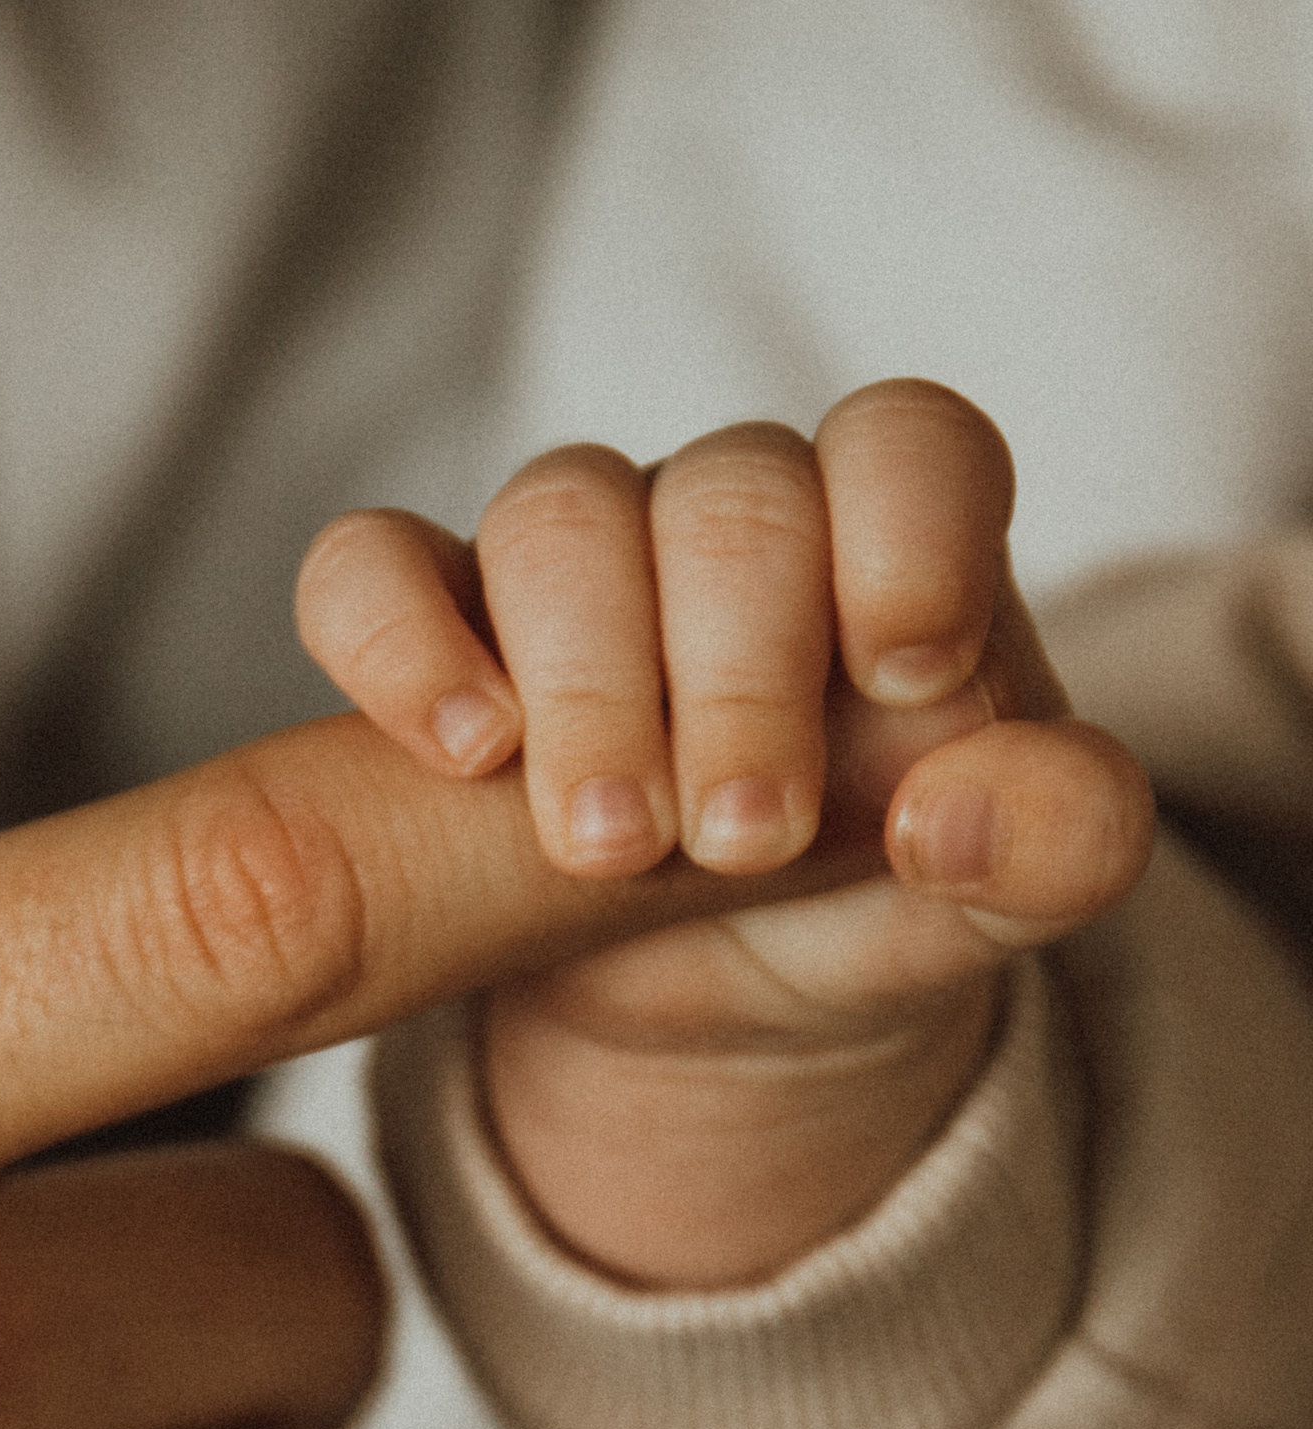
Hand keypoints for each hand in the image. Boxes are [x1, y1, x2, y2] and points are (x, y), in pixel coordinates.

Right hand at [295, 380, 1154, 1283]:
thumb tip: (961, 812)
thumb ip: (1060, 841)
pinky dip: (395, 638)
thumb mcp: (1001, 897)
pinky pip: (368, 565)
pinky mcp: (436, 628)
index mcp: (896, 536)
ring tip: (612, 849)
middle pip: (725, 495)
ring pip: (557, 513)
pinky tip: (458, 749)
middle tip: (744, 837)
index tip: (900, 672)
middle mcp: (734, 518)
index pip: (905, 442)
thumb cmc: (876, 895)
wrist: (722, 986)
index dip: (904, 530)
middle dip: (734, 673)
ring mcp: (577, 560)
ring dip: (586, 683)